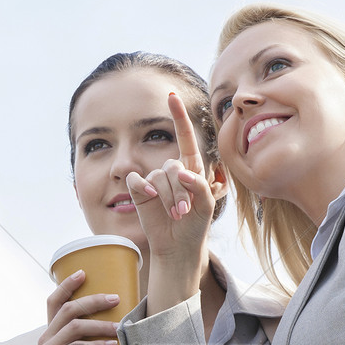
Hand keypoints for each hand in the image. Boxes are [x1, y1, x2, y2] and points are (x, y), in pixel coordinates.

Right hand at [38, 269, 120, 344]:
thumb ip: (96, 342)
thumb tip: (129, 325)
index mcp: (52, 333)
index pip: (54, 302)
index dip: (66, 285)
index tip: (83, 272)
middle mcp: (46, 339)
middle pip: (68, 310)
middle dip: (94, 301)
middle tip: (117, 299)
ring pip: (74, 328)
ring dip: (100, 325)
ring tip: (120, 328)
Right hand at [125, 92, 214, 267]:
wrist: (178, 247)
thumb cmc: (195, 225)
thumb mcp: (206, 206)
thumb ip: (199, 186)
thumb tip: (181, 173)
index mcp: (191, 168)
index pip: (185, 138)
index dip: (178, 117)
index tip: (171, 97)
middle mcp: (172, 171)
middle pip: (172, 166)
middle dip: (179, 190)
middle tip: (184, 212)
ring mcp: (154, 180)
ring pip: (158, 177)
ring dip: (168, 198)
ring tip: (176, 215)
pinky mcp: (140, 191)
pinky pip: (138, 181)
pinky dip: (144, 188)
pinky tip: (150, 198)